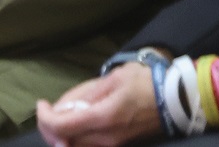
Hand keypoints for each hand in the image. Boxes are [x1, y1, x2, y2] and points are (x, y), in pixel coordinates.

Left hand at [34, 63, 158, 146]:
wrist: (177, 100)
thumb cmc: (144, 83)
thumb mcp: (112, 79)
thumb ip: (84, 95)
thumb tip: (62, 108)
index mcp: (103, 118)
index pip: (61, 127)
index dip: (44, 117)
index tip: (41, 104)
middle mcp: (106, 138)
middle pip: (64, 141)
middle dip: (49, 127)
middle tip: (47, 110)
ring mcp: (113, 145)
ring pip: (75, 146)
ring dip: (60, 133)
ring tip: (60, 115)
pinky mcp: (118, 146)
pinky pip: (88, 146)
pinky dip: (74, 137)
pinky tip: (76, 122)